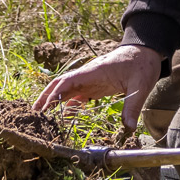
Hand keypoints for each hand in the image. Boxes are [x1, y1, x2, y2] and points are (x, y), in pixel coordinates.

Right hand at [34, 43, 160, 132]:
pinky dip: (68, 105)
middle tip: (33, 113)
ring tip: (43, 118)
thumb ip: (132, 107)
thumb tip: (129, 128)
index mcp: (94, 71)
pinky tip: (64, 117)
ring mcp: (90, 80)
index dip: (54, 95)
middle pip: (60, 84)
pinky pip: (77, 95)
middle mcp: (88, 75)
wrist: (146, 51)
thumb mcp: (140, 85)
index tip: (45, 109)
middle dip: (46, 98)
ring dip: (54, 102)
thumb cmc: (142, 64)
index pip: (68, 82)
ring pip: (66, 90)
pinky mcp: (95, 85)